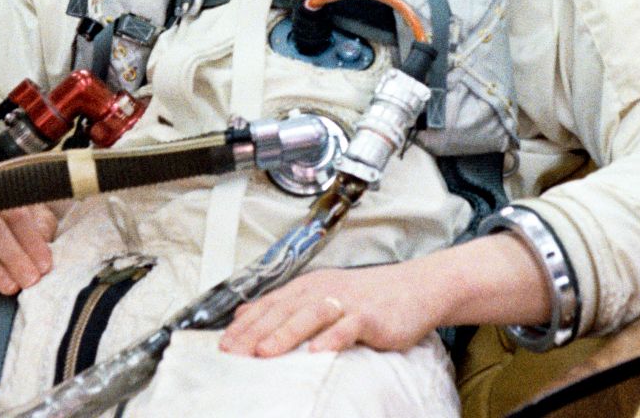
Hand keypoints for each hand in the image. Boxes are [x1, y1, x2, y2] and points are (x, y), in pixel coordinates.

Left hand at [219, 262, 448, 357]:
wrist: (415, 288)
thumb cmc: (368, 297)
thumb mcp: (322, 294)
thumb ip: (285, 304)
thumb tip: (244, 312)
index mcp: (309, 287)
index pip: (269, 304)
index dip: (245, 324)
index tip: (223, 344)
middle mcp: (323, 291)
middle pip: (283, 310)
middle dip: (256, 332)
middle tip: (233, 353)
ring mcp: (347, 302)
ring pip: (310, 316)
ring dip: (285, 334)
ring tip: (264, 353)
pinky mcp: (370, 316)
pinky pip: (348, 327)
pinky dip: (331, 338)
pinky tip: (317, 352)